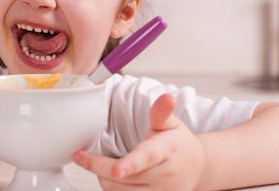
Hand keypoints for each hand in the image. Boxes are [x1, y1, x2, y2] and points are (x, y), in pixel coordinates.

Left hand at [73, 93, 204, 190]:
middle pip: (123, 177)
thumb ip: (161, 112)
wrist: (198, 168)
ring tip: (100, 164)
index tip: (117, 169)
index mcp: (166, 151)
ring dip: (103, 177)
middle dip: (97, 166)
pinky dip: (113, 188)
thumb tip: (166, 98)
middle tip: (80, 156)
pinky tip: (111, 177)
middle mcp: (164, 176)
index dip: (129, 164)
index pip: (146, 158)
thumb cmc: (179, 143)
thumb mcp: (171, 124)